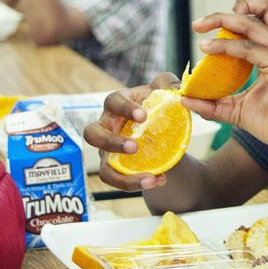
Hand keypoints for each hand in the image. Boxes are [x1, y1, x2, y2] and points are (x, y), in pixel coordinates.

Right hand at [82, 72, 181, 191]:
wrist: (160, 131)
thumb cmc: (155, 106)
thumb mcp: (163, 92)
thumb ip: (168, 84)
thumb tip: (176, 88)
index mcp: (116, 104)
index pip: (113, 102)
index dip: (125, 108)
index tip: (143, 115)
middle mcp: (106, 127)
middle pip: (92, 134)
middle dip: (110, 142)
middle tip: (134, 147)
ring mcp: (107, 151)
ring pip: (103, 168)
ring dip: (123, 177)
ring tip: (149, 178)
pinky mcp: (115, 169)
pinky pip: (119, 182)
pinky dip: (137, 184)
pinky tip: (159, 180)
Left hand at [184, 0, 267, 156]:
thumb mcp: (239, 109)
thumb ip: (215, 103)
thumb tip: (185, 99)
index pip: (261, 16)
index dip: (236, 15)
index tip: (210, 27)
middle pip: (266, 4)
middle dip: (234, 4)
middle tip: (201, 22)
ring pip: (254, 19)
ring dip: (223, 19)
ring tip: (199, 26)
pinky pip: (248, 47)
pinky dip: (225, 46)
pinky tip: (207, 50)